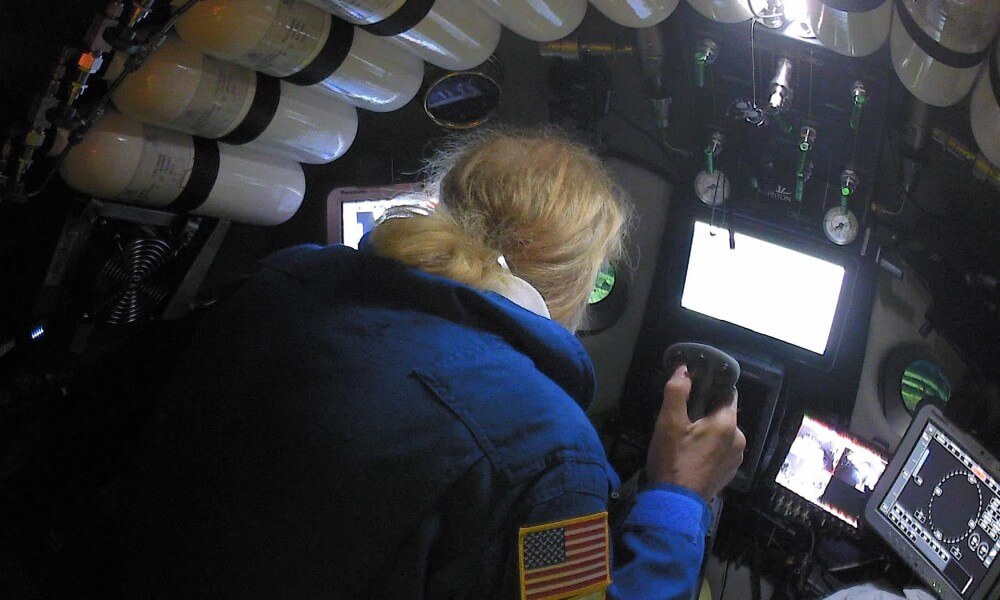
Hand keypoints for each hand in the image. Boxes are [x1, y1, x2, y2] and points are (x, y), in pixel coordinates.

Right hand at [645, 365, 745, 501]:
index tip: (694, 387)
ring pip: (722, 432)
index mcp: (727, 422)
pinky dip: (710, 447)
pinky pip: (721, 450)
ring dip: (708, 430)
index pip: (727, 392)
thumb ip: (677, 391)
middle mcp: (739, 438)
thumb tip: (683, 369)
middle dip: (705, 411)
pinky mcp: (729, 472)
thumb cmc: (673, 459)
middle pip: (723, 413)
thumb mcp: (669, 422)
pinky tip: (692, 454)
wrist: (675, 503)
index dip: (711, 386)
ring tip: (685, 437)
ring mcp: (736, 458)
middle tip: (682, 417)